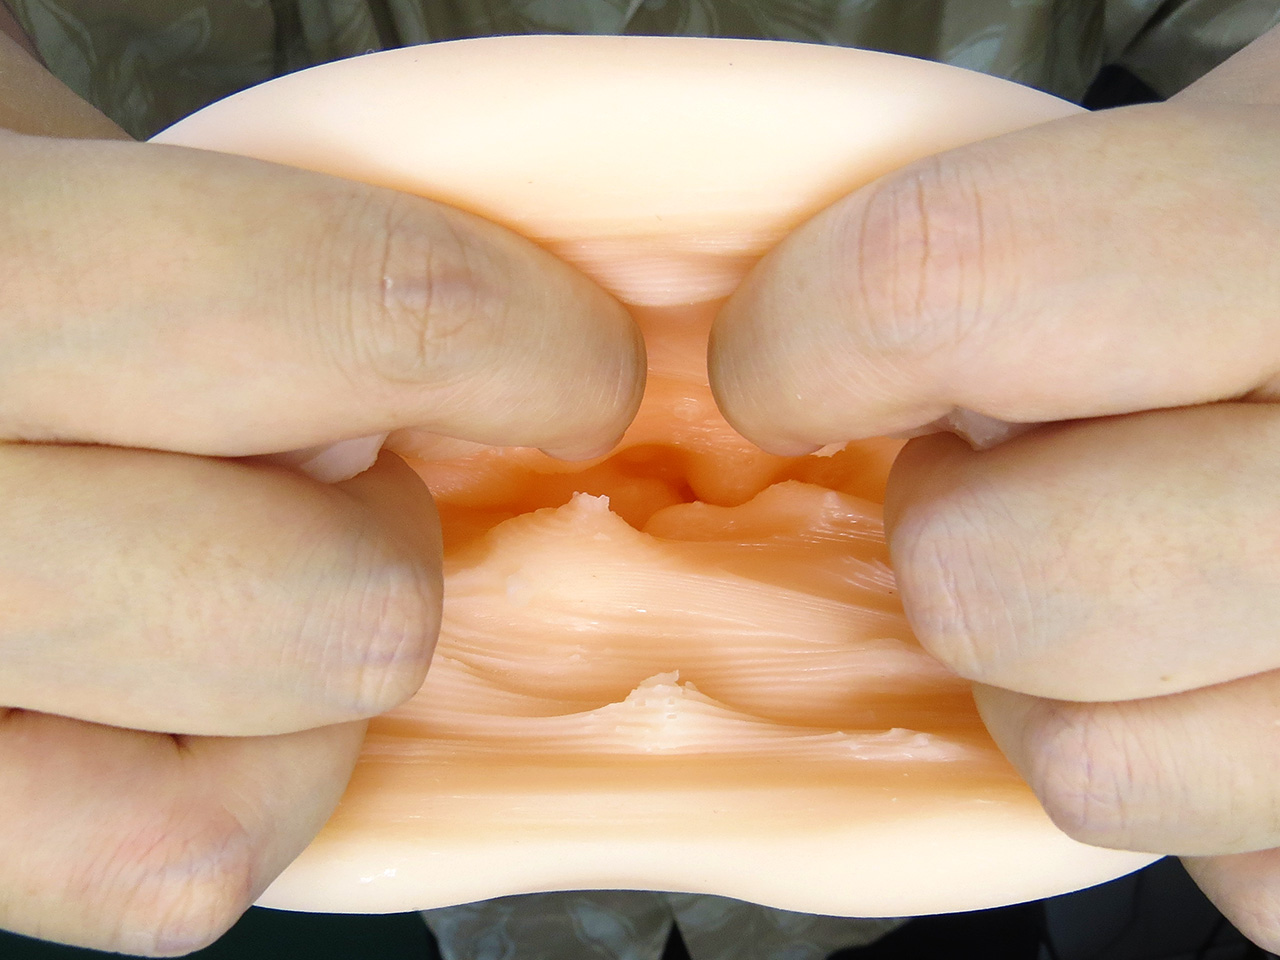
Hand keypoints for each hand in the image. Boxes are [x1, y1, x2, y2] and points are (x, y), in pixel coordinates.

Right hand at [0, 32, 642, 954]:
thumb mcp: (35, 158)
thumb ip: (222, 224)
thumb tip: (454, 294)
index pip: (358, 319)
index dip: (531, 347)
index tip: (572, 360)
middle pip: (330, 604)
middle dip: (396, 534)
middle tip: (349, 462)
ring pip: (244, 791)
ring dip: (317, 669)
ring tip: (253, 560)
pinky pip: (164, 874)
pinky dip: (246, 784)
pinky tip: (200, 672)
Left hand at [710, 25, 1279, 950]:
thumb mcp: (1202, 157)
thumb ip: (1019, 219)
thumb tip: (786, 291)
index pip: (942, 286)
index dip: (803, 339)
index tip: (781, 364)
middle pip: (987, 576)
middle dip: (936, 532)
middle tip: (986, 473)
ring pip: (1083, 760)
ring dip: (1035, 675)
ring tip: (1103, 572)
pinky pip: (1200, 854)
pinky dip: (1162, 765)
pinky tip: (1204, 665)